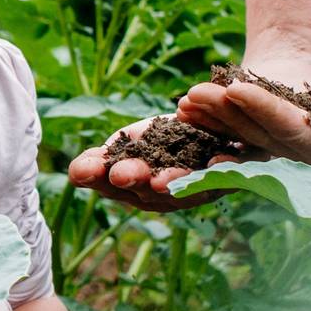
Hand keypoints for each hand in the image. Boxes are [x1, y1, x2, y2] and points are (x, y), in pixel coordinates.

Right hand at [67, 114, 235, 212]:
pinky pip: (228, 175)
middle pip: (152, 191)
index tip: (86, 169)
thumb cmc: (166, 136)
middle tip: (119, 173)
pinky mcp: (233, 176)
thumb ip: (102, 163)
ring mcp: (202, 189)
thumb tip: (76, 172)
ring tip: (158, 180)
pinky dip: (222, 169)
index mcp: (139, 190)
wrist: (218, 114)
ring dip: (173, 184)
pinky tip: (216, 161)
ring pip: (188, 188)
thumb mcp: (130, 144)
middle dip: (136, 181)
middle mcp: (170, 196)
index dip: (100, 179)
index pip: (117, 186)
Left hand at [177, 79, 310, 179]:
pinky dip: (223, 111)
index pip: (287, 131)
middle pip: (256, 133)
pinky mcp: (287, 134)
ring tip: (184, 98)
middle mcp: (301, 156)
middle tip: (191, 93)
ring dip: (215, 115)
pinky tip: (195, 104)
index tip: (234, 88)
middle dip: (224, 113)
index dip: (261, 110)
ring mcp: (291, 147)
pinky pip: (249, 123)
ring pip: (246, 130)